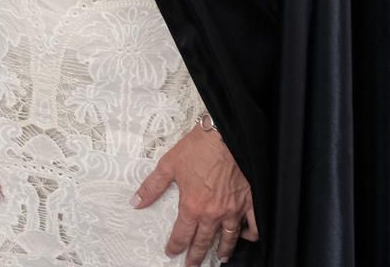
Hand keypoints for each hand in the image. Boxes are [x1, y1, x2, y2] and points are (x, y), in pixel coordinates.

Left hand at [134, 124, 257, 265]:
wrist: (225, 136)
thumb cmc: (197, 149)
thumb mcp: (168, 165)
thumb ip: (152, 187)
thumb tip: (136, 202)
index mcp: (193, 206)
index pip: (182, 234)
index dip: (175, 245)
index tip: (171, 252)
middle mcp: (213, 213)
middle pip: (204, 241)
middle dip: (196, 255)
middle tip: (192, 265)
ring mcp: (233, 210)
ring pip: (228, 237)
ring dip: (223, 249)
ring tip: (220, 258)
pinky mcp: (249, 202)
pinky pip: (253, 224)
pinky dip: (250, 233)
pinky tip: (246, 236)